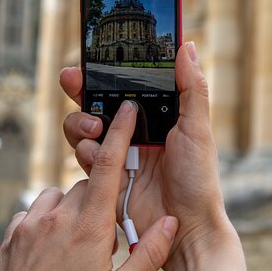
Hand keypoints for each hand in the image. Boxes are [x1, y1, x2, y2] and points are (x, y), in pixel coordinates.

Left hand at [0, 101, 178, 270]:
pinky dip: (45, 222)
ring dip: (71, 211)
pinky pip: (33, 213)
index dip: (120, 133)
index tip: (126, 109)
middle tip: (104, 237)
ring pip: (58, 197)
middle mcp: (57, 218)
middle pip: (86, 186)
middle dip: (100, 201)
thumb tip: (169, 223)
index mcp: (89, 227)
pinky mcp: (11, 237)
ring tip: (76, 245)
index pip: (108, 166)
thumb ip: (148, 255)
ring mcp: (30, 226)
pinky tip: (51, 248)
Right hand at [60, 42, 245, 269]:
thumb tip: (187, 45)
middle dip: (79, 89)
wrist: (186, 225)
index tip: (89, 59)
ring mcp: (116, 154)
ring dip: (81, 122)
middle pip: (95, 102)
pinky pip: (84, 157)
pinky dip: (86, 153)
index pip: (123, 86)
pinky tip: (98, 156)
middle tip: (73, 81)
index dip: (104, 72)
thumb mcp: (198, 128)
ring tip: (95, 129)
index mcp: (153, 116)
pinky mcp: (105, 177)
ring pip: (82, 128)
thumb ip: (191, 87)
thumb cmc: (198, 177)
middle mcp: (131, 132)